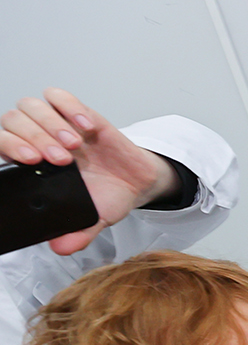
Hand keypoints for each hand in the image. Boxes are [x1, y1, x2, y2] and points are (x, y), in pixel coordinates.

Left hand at [1, 89, 181, 254]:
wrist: (136, 182)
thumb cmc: (108, 195)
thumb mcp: (94, 218)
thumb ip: (77, 232)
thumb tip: (60, 247)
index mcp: (33, 162)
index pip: (2, 143)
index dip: (9, 146)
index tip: (30, 160)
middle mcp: (39, 138)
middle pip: (14, 120)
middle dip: (35, 138)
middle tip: (60, 160)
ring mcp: (58, 123)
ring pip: (32, 105)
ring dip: (51, 124)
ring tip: (74, 147)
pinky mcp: (79, 113)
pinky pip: (60, 97)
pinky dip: (69, 107)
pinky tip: (85, 127)